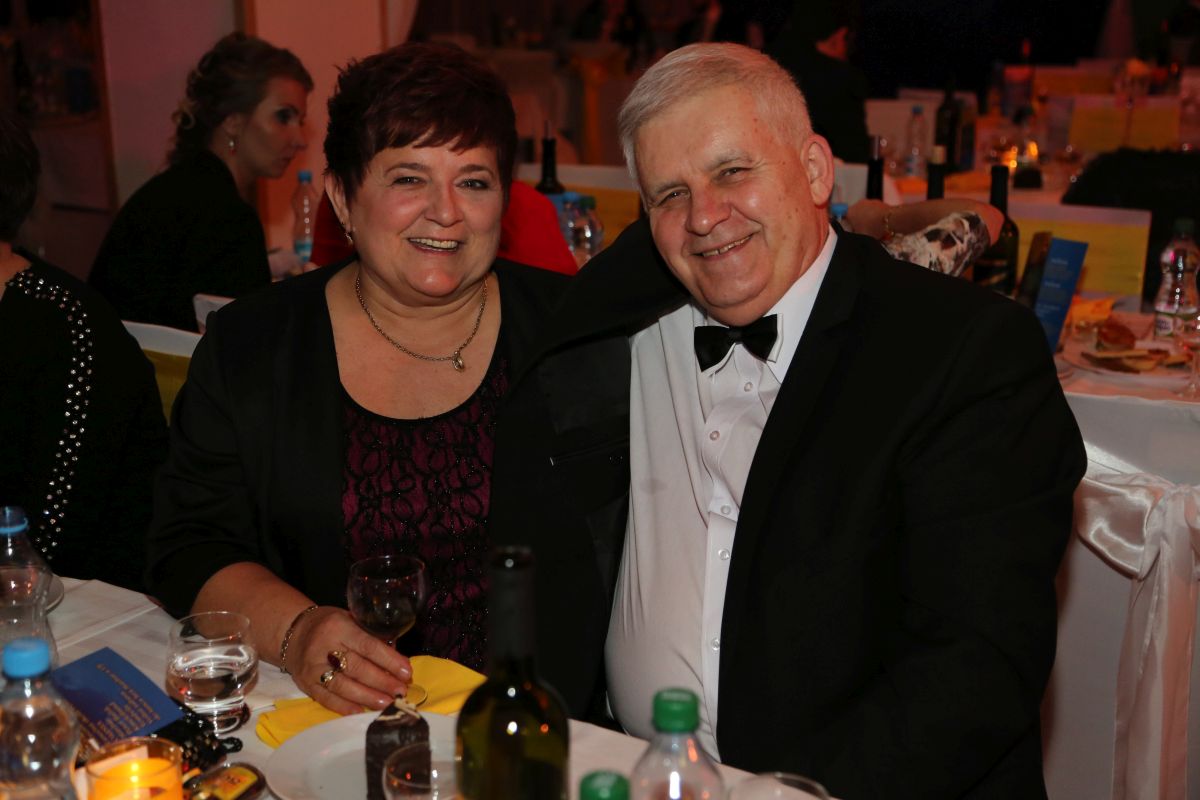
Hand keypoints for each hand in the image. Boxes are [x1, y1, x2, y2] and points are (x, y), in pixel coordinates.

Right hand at [288, 607, 412, 714]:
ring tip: (387, 703)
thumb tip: (397, 656)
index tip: (406, 672)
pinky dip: (344, 707)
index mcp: (339, 627)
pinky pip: (326, 698)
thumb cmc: (330, 625)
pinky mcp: (305, 684)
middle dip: (382, 682)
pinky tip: (361, 711)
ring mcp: (313, 668)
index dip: (389, 660)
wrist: (293, 632)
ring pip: (342, 686)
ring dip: (367, 697)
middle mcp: (324, 648)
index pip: (368, 646)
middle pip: (357, 668)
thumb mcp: (351, 619)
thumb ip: (372, 635)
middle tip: (400, 691)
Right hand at [845, 199, 890, 239]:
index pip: (842, 216)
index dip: (845, 223)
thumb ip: (854, 235)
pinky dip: (874, 215)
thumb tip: (853, 235)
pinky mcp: (878, 202)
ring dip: (866, 217)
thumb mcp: (860, 236)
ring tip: (872, 227)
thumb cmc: (872, 228)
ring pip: (864, 211)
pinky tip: (879, 223)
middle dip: (857, 221)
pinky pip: (873, 210)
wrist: (890, 220)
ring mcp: (869, 201)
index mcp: (850, 212)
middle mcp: (857, 204)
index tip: (849, 228)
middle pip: (854, 213)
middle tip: (861, 230)